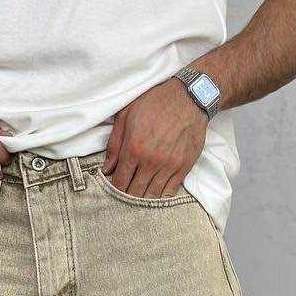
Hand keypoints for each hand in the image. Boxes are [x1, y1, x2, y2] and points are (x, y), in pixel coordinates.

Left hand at [102, 78, 207, 196]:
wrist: (189, 97)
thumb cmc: (155, 102)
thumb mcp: (126, 115)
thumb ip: (114, 144)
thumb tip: (106, 169)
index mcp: (134, 148)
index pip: (120, 182)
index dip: (114, 189)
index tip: (114, 188)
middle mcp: (151, 161)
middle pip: (134, 193)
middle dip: (127, 196)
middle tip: (125, 193)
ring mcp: (169, 166)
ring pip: (152, 195)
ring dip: (143, 198)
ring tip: (138, 193)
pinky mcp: (184, 167)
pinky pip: (169, 192)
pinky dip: (160, 195)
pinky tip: (155, 191)